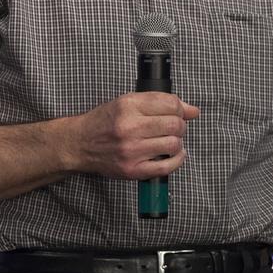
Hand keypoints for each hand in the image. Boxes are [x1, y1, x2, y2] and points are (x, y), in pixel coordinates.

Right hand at [73, 92, 199, 179]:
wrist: (80, 144)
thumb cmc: (104, 122)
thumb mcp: (127, 102)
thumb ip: (159, 103)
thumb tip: (193, 110)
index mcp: (128, 105)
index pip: (170, 104)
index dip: (181, 108)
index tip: (179, 112)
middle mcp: (129, 127)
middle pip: (175, 124)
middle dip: (181, 125)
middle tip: (174, 128)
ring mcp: (131, 150)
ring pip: (173, 144)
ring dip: (178, 142)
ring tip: (170, 140)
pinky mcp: (132, 170)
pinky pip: (166, 167)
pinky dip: (177, 160)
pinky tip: (173, 155)